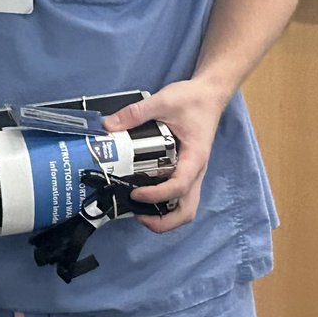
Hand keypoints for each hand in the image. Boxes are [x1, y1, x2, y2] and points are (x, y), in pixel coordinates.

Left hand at [103, 79, 226, 232]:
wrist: (209, 94)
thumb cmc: (191, 99)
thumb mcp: (163, 101)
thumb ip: (136, 113)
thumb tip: (108, 126)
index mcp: (194, 157)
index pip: (179, 187)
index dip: (156, 195)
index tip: (134, 193)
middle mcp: (196, 171)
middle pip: (187, 210)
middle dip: (164, 221)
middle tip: (137, 215)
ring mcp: (193, 173)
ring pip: (185, 207)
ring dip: (165, 216)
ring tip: (138, 211)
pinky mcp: (187, 170)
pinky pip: (179, 196)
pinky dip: (164, 203)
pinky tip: (143, 194)